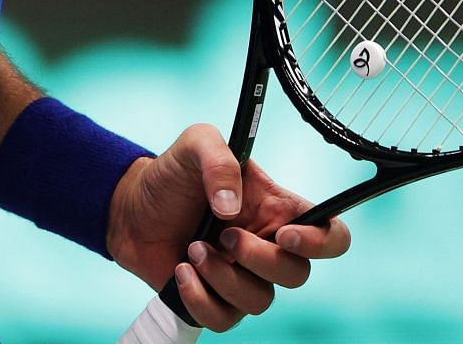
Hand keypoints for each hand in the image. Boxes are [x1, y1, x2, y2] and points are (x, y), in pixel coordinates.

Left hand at [106, 124, 350, 331]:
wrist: (131, 208)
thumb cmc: (172, 174)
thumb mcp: (196, 144)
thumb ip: (220, 159)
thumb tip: (231, 207)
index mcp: (277, 209)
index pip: (331, 234)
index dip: (322, 242)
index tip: (286, 235)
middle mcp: (267, 246)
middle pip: (297, 275)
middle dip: (259, 259)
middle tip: (224, 235)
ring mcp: (243, 276)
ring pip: (260, 301)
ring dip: (224, 278)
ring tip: (192, 249)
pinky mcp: (215, 299)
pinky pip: (225, 319)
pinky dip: (201, 299)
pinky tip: (181, 272)